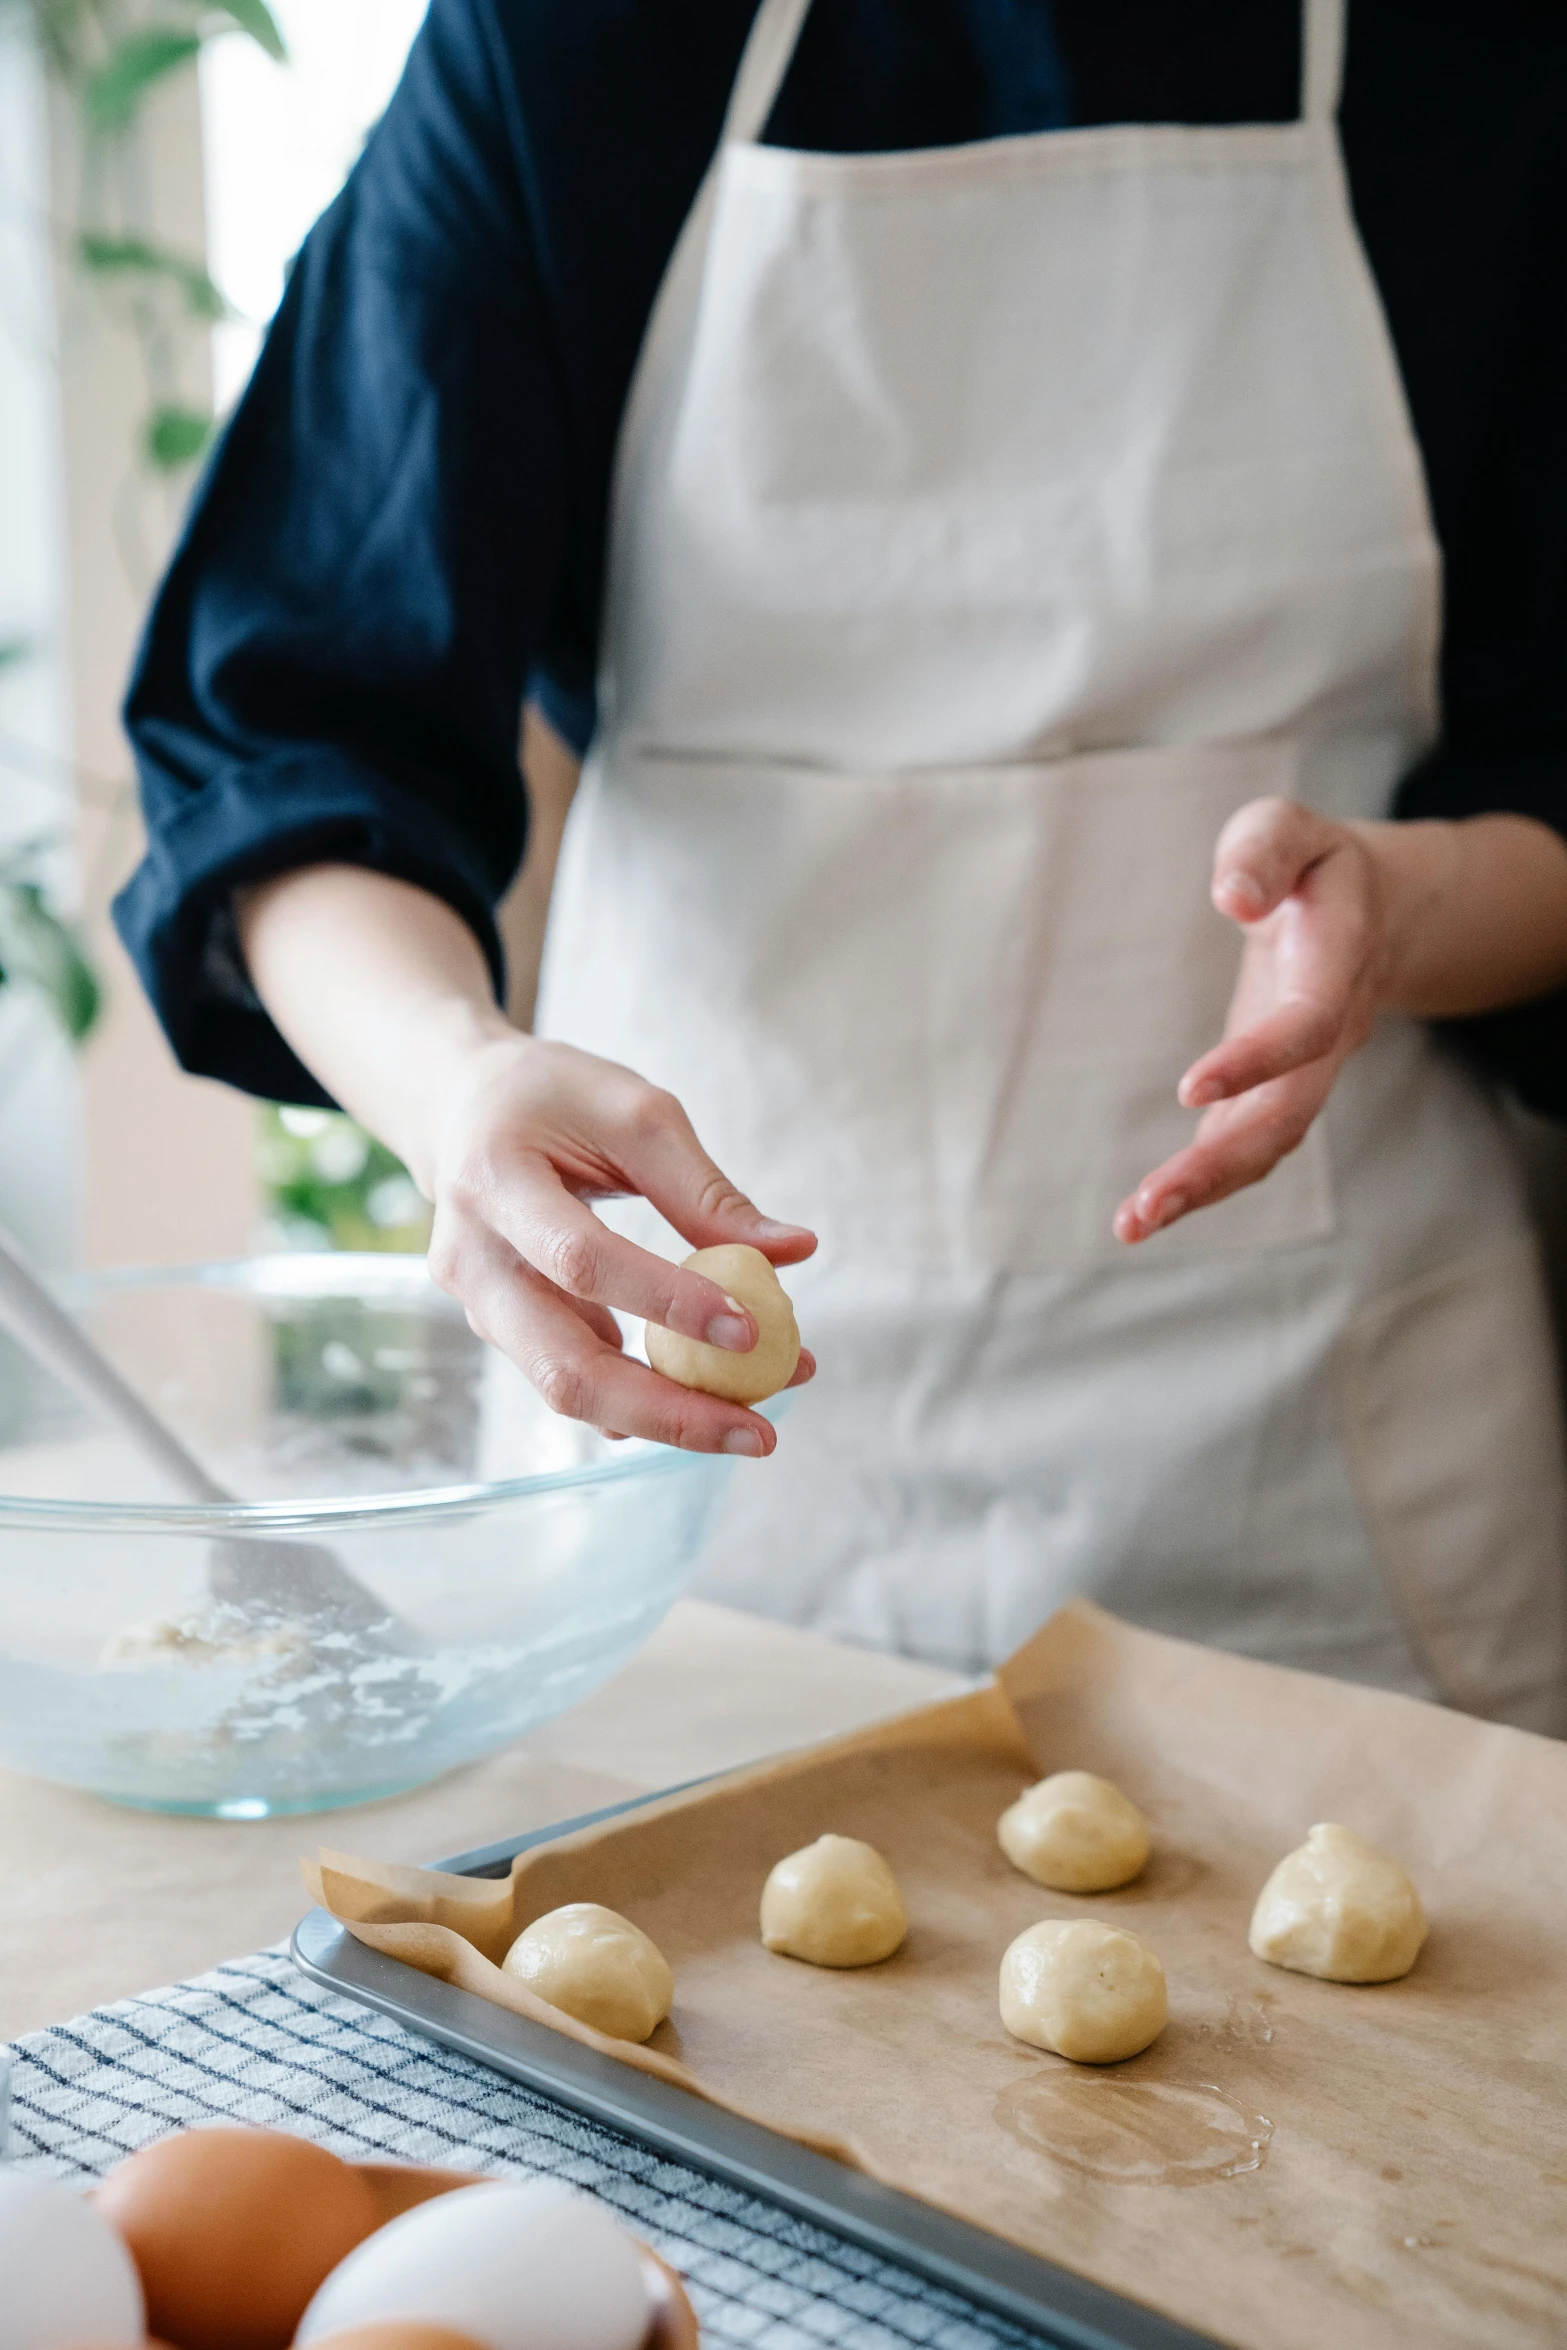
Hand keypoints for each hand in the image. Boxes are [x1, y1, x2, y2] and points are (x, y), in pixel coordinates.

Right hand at [425, 1032, 816, 1452]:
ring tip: (752, 1424)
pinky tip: (706, 1399)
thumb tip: (795, 1251)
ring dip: (664, 1417)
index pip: (582, 1261)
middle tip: (760, 1434)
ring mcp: (479, 1306)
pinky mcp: (502, 1330)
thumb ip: (705, 1189)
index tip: (752, 1331)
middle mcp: (472, 1260)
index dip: (667, 1303)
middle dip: (668, 1412)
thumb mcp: (632, 1113)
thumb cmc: (553, 1098)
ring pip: (567, 1390)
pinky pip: (573, 1378)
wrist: (459, 1107)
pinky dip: (643, 1397)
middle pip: (563, 1368)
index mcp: (493, 1182)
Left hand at [1114, 798, 1387, 1243]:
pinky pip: (1247, 1144)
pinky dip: (1201, 1182)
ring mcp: (1307, 1071)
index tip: (1190, 1086)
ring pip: (1269, 1144)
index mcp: (1337, 964)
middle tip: (1149, 1203)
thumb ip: (1263, 851)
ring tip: (1131, 1224)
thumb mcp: (1288, 828)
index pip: (1307, 1025)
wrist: (1370, 907)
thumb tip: (1232, 896)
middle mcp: (1331, 1033)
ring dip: (1204, 1189)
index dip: (1258, 1059)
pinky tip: (1144, 1211)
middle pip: (1289, 1115)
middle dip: (1220, 1164)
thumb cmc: (1310, 863)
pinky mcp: (1274, 1088)